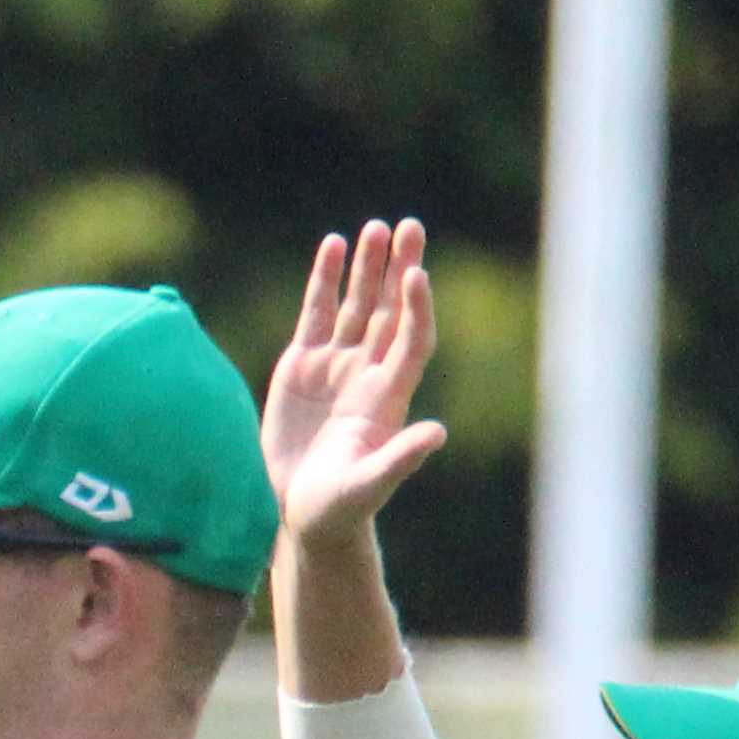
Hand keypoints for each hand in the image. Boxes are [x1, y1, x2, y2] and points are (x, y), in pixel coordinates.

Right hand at [265, 220, 449, 549]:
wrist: (301, 510)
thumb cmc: (340, 505)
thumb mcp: (369, 485)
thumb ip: (400, 458)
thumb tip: (437, 434)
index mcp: (388, 398)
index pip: (410, 341)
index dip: (415, 309)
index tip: (415, 276)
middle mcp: (368, 372)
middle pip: (391, 311)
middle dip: (399, 270)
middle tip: (409, 227)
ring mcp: (336, 365)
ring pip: (357, 305)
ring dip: (366, 268)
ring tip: (374, 229)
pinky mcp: (302, 365)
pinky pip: (317, 314)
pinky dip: (324, 281)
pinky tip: (332, 247)